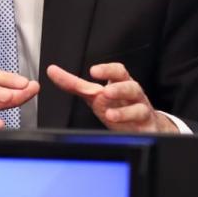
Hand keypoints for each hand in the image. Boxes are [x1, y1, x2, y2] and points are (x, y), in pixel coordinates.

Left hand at [46, 63, 177, 132]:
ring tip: (109, 113)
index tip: (93, 71)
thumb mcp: (94, 95)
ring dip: (124, 110)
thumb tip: (52, 71)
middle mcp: (132, 94)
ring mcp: (141, 110)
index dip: (107, 70)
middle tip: (105, 91)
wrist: (142, 125)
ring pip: (139, 106)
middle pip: (131, 86)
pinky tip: (117, 124)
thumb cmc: (117, 105)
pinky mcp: (145, 126)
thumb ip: (74, 84)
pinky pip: (141, 125)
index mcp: (121, 83)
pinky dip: (130, 124)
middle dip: (119, 88)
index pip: (118, 72)